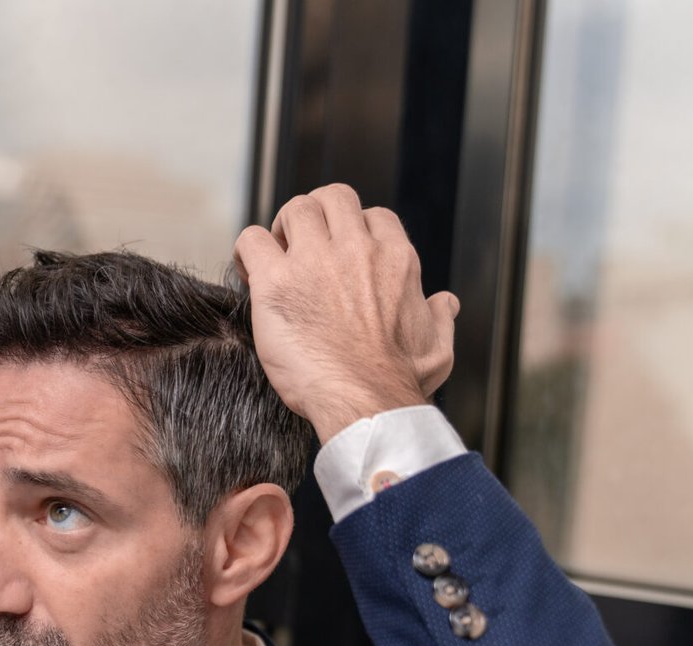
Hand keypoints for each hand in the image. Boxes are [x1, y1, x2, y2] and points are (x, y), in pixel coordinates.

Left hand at [233, 183, 458, 442]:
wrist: (366, 400)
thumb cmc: (400, 380)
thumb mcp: (436, 347)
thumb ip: (439, 318)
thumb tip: (445, 302)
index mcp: (396, 258)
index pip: (373, 216)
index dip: (353, 232)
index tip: (340, 256)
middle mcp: (357, 249)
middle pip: (333, 197)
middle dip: (317, 214)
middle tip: (303, 245)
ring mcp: (314, 261)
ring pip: (294, 209)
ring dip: (282, 228)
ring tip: (276, 256)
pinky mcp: (276, 282)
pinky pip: (252, 240)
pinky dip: (247, 250)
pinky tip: (250, 272)